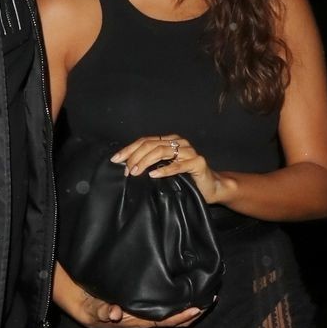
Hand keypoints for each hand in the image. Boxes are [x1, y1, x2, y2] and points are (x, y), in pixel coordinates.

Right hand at [53, 261, 201, 327]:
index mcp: (119, 319)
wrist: (52, 282)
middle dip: (184, 313)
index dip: (175, 317)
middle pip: (160, 318)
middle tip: (208, 302)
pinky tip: (177, 293)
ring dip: (178, 307)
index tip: (196, 309)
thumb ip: (97, 310)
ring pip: (157, 311)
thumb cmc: (66, 292)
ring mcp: (125, 307)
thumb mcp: (79, 304)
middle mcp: (126, 315)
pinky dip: (165, 299)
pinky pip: (148, 302)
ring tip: (200, 299)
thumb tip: (116, 314)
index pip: (154, 320)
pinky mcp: (123, 295)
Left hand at [111, 134, 229, 205]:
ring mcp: (189, 151)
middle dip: (135, 157)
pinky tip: (153, 175)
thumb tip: (127, 166)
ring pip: (161, 151)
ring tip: (135, 172)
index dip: (129, 149)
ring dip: (145, 162)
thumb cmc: (187, 179)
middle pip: (151, 145)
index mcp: (170, 141)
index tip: (115, 160)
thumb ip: (152, 163)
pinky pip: (178, 165)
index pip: (145, 141)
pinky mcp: (197, 162)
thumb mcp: (166, 169)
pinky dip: (164, 170)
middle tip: (126, 170)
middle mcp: (179, 142)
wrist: (211, 187)